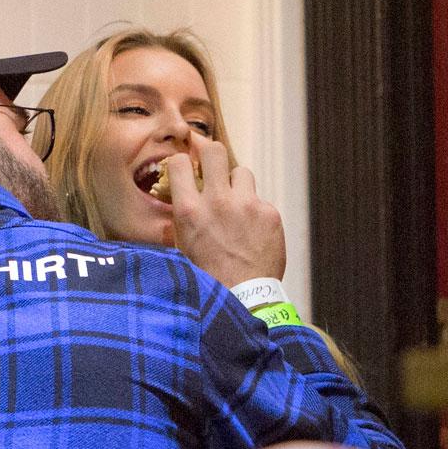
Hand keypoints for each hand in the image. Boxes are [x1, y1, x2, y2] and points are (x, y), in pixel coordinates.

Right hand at [167, 133, 286, 286]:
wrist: (244, 297)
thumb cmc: (208, 276)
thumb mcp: (182, 247)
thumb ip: (180, 218)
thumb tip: (178, 195)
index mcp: (189, 211)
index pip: (180, 163)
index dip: (182, 162)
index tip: (186, 166)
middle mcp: (217, 201)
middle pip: (215, 151)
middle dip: (211, 154)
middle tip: (212, 165)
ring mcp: (246, 205)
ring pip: (242, 173)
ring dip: (236, 185)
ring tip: (236, 207)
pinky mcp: (269, 213)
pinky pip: (260, 200)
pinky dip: (255, 212)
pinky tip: (253, 232)